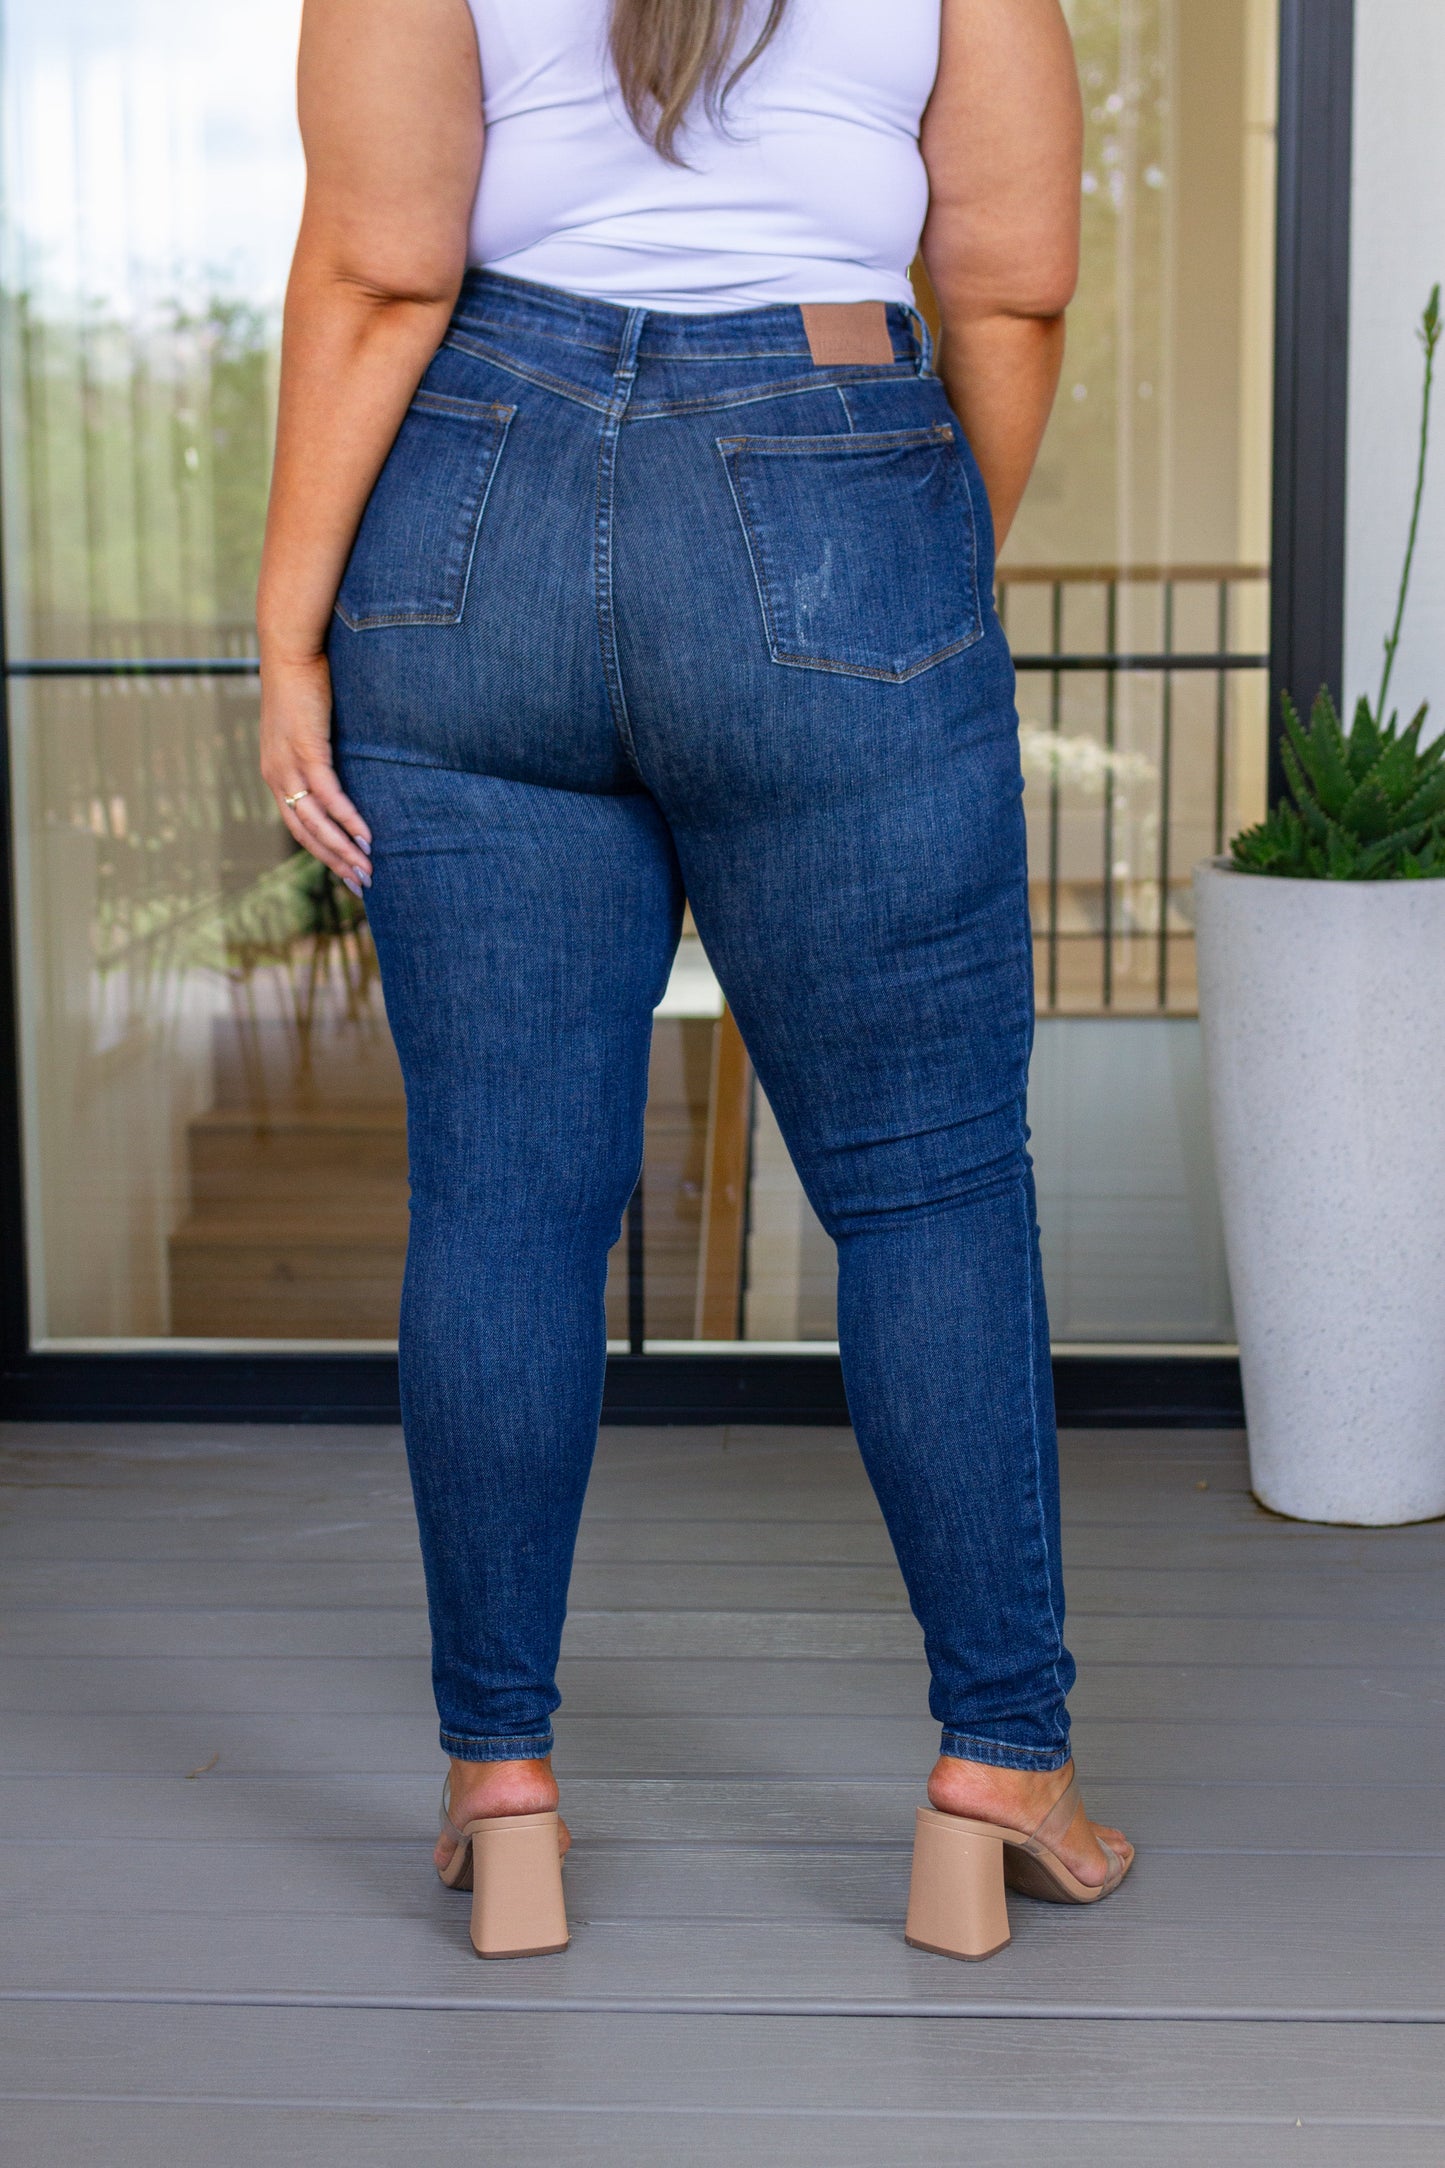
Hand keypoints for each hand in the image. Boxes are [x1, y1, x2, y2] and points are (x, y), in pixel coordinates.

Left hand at [259, 652, 372, 895]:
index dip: (323, 853)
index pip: (298, 826)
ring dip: (343, 849)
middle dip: (335, 862)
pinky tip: (366, 836)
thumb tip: (343, 771)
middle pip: (305, 833)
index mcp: (275, 773)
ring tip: (368, 869)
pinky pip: (328, 795)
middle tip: (362, 885)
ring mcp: (289, 765)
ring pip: (315, 821)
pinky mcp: (307, 750)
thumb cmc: (305, 684)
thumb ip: (319, 753)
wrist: (291, 650)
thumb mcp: (309, 727)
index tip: (347, 873)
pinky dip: (347, 819)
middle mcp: (277, 775)